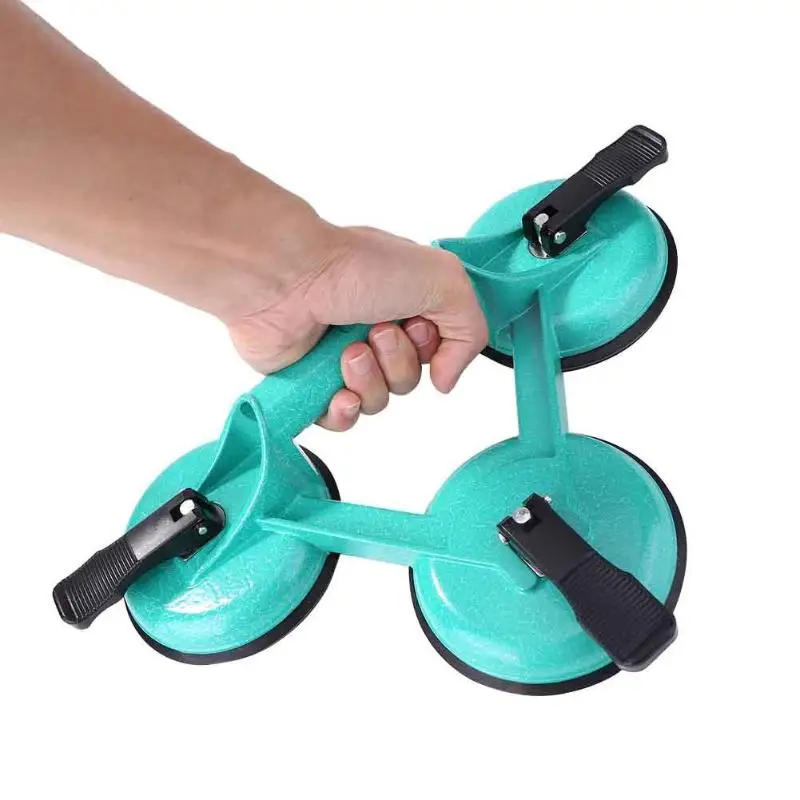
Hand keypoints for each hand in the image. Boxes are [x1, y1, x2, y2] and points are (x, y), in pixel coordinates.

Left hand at [226, 222, 487, 430]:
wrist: (284, 278)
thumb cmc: (354, 267)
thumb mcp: (443, 280)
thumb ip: (471, 330)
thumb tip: (447, 379)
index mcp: (405, 302)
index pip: (438, 350)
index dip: (433, 347)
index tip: (415, 323)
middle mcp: (374, 329)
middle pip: (410, 379)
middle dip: (399, 362)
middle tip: (375, 331)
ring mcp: (340, 357)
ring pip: (380, 401)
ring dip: (370, 380)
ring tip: (348, 352)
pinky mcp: (311, 382)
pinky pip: (343, 419)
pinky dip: (345, 410)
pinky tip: (338, 392)